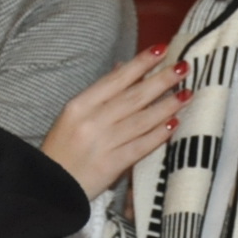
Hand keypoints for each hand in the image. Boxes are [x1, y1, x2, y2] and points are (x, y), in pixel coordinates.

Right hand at [42, 47, 186, 199]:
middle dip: (161, 80)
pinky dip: (158, 134)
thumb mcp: (74, 115)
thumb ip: (101, 92)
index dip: (140, 63)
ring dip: (166, 106)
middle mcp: (91, 121)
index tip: (162, 50)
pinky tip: (174, 124)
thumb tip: (124, 67)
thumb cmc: (62, 148)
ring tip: (186, 94)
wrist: (51, 188)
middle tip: (183, 68)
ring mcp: (102, 144)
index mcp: (79, 105)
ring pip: (141, 120)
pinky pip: (140, 146)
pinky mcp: (111, 165)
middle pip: (132, 97)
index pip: (116, 79)